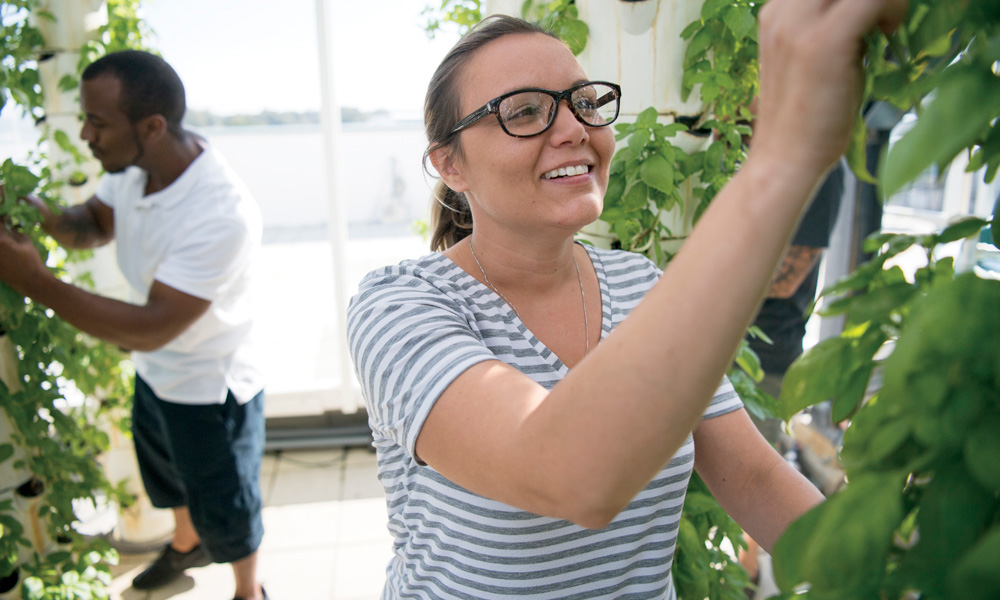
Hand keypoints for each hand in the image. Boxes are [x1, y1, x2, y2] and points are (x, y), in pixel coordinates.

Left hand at [0, 221, 48, 296]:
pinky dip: (1, 248)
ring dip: (0, 238)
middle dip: (0, 228)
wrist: (30, 281)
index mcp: (1, 240)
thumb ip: (16, 232)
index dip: (3, 217)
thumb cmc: (31, 260)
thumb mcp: (26, 242)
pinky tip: (5, 248)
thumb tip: (11, 226)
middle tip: (6, 228)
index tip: (7, 216)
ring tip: (6, 240)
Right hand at [750, 0, 907, 175]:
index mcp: (776, 14)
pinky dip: (892, 6)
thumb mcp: (811, 60)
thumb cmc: (804, 120)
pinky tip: (889, 34)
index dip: (854, 0)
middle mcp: (782, 12)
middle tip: (882, 18)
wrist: (785, 160)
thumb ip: (830, 29)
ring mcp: (800, 25)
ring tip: (886, 26)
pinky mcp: (825, 41)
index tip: (873, 17)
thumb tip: (870, 14)